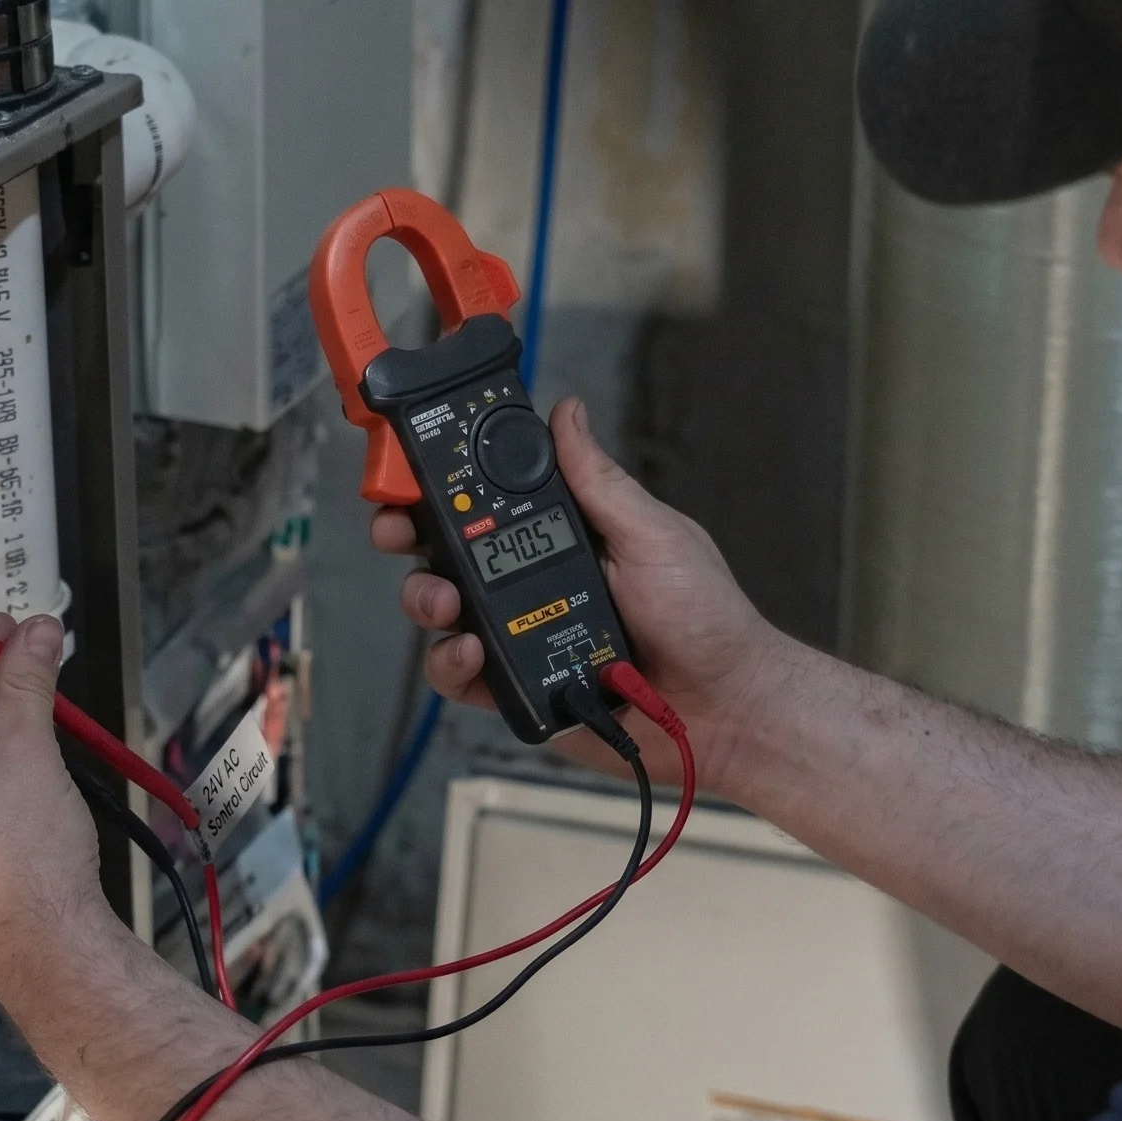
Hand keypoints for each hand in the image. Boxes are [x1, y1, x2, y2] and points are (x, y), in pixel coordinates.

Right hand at [376, 398, 780, 789]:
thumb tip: (566, 413)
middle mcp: (532, 581)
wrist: (723, 707)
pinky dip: (451, 662)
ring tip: (445, 604)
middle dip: (410, 538)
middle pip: (447, 553)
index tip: (412, 471)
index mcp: (563, 536)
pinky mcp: (516, 688)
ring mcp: (520, 634)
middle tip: (399, 533)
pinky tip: (471, 651)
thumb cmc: (704, 618)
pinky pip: (461, 674)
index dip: (443, 484)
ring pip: (442, 612)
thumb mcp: (652, 534)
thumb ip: (599, 481)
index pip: (488, 501)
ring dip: (426, 600)